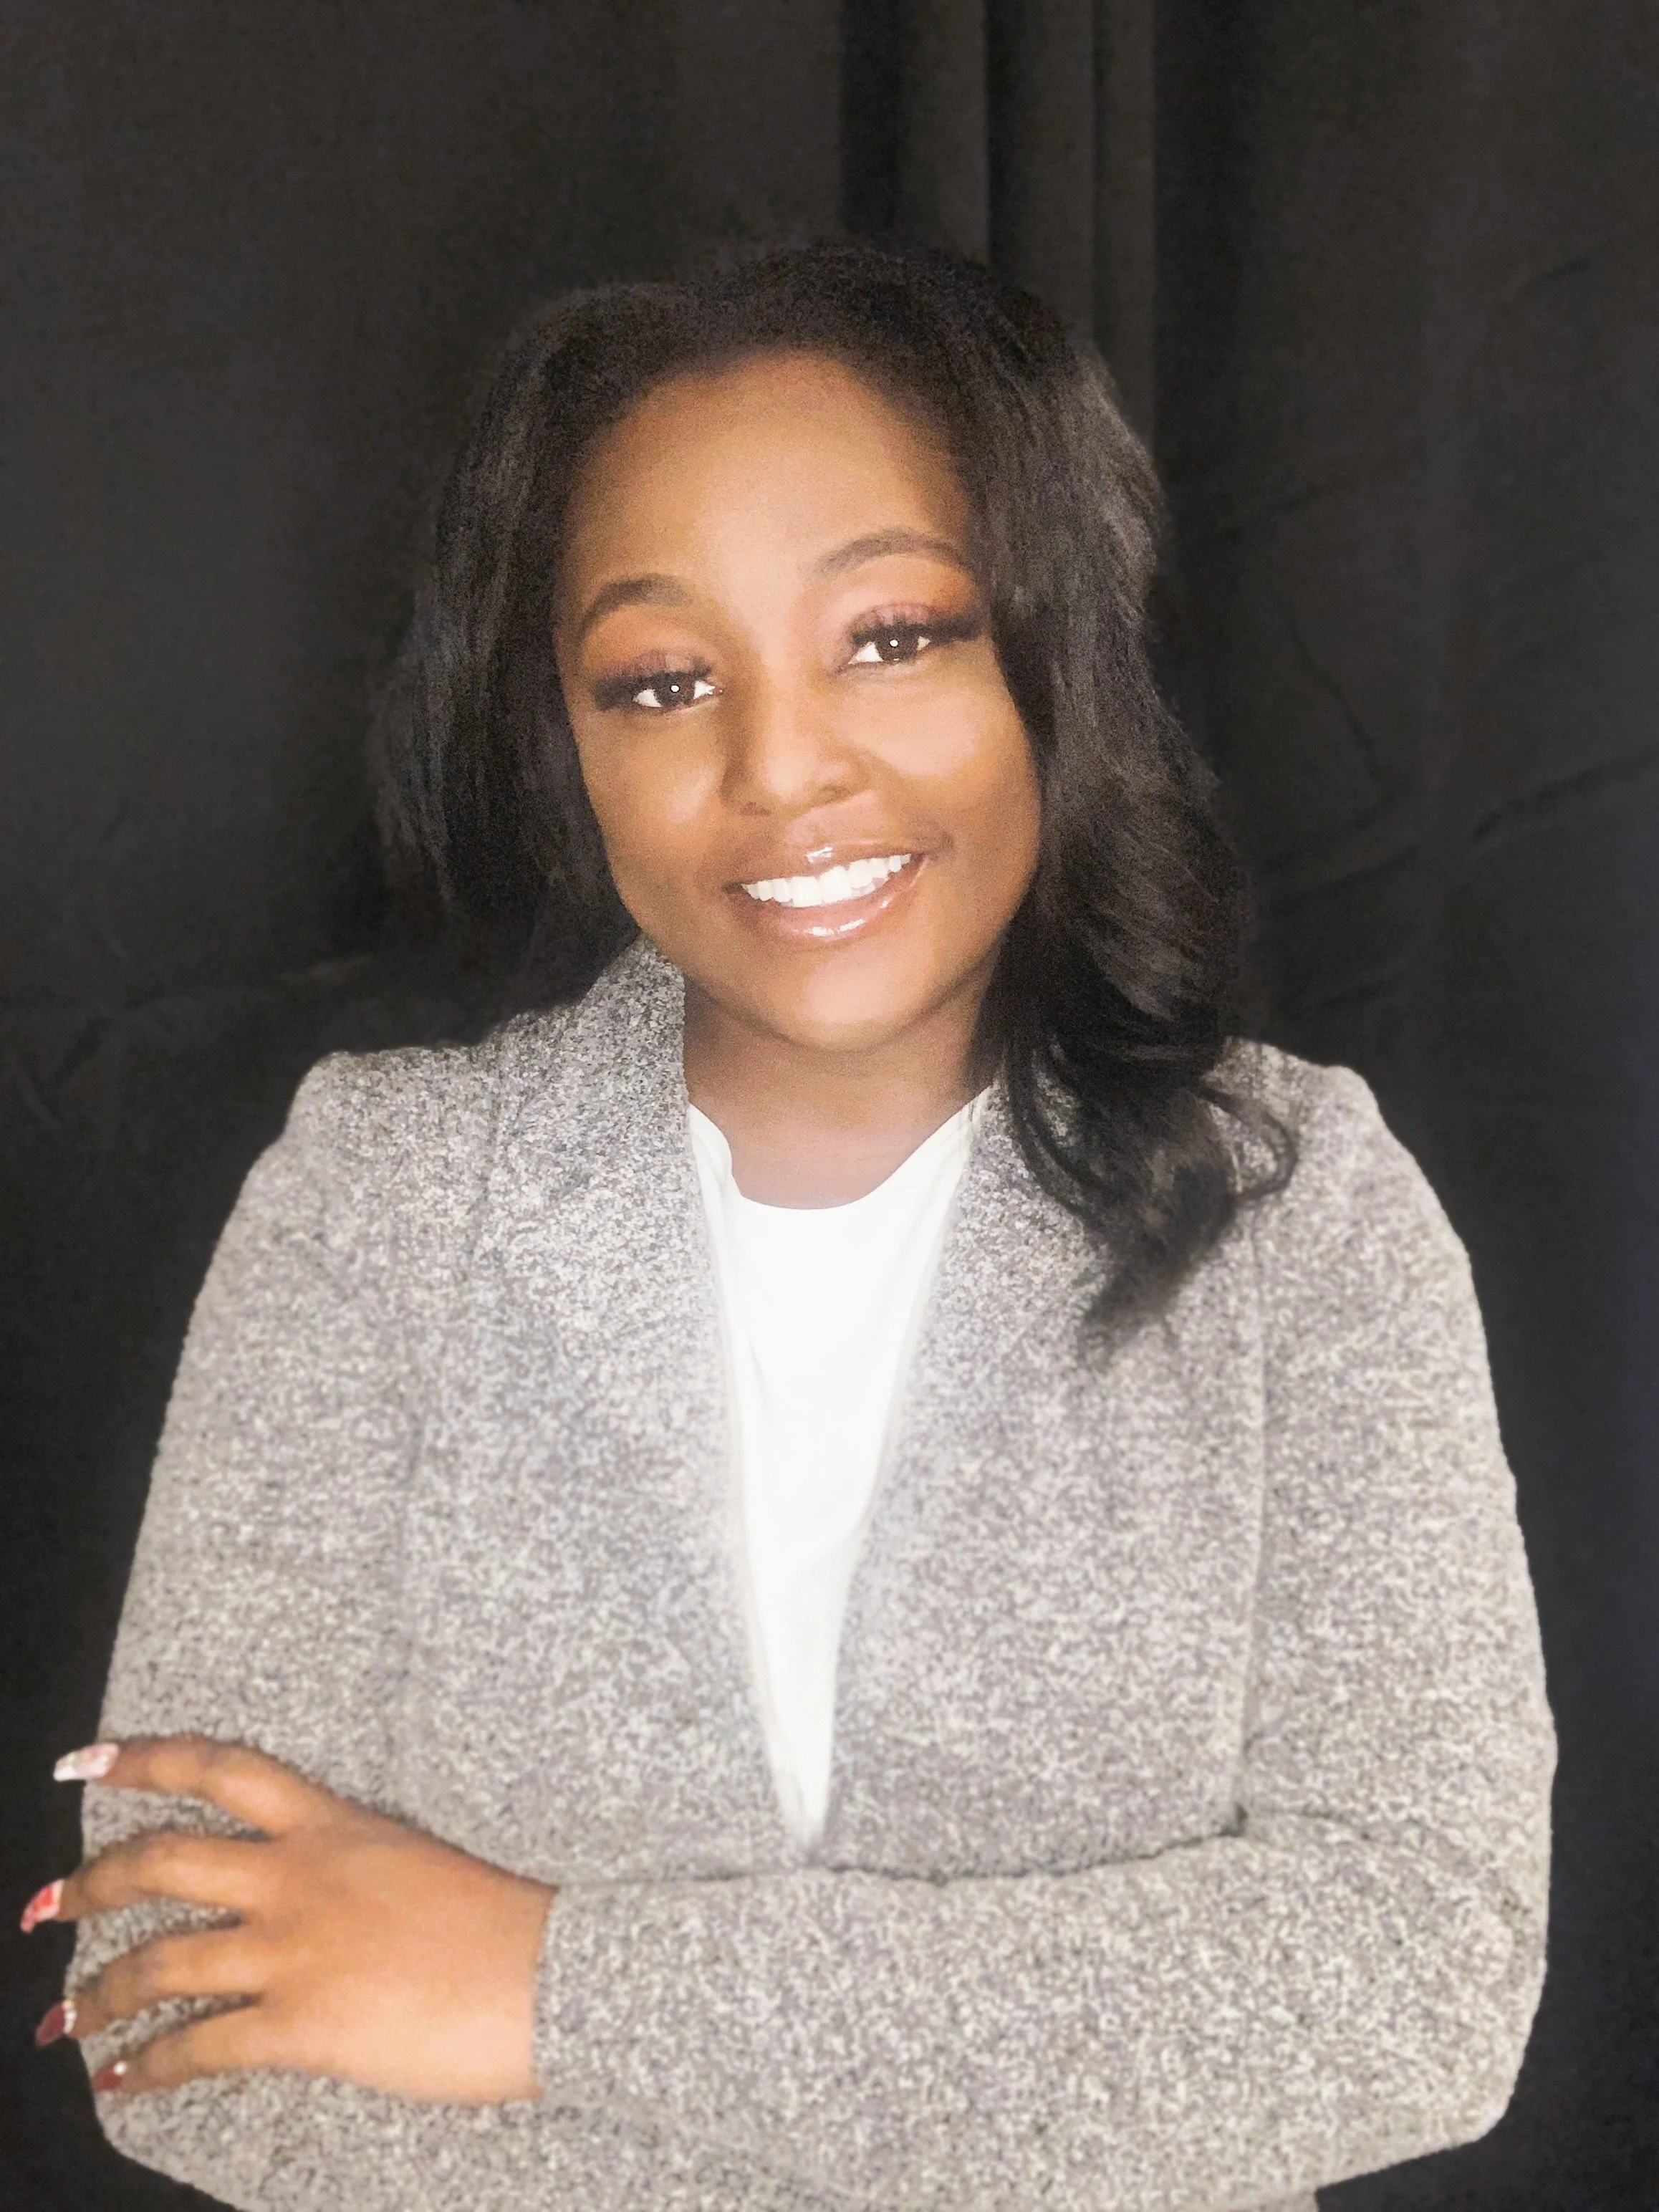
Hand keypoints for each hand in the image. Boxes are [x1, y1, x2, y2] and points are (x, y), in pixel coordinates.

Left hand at [28, 1736, 554, 2102]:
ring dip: (98, 1991)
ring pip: (161, 1960)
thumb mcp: (423, 1864)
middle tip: (44, 1905)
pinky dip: (148, 2066)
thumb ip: (361, 1871)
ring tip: (61, 2015)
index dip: (143, 1759)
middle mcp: (299, 1878)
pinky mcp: (300, 2026)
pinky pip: (198, 2047)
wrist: (554, 1975)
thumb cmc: (509, 1920)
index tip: (83, 1760)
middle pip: (164, 1861)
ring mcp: (293, 1951)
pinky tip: (121, 2080)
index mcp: (336, 1824)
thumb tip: (331, 1903)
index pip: (223, 1769)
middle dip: (91, 1883)